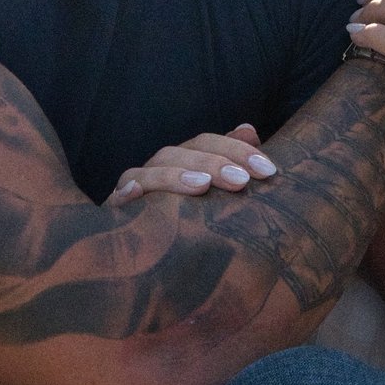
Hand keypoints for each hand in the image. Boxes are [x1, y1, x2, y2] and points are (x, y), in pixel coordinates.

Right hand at [107, 124, 278, 203]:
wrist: (142, 255)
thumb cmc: (188, 218)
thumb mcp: (214, 191)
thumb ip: (230, 161)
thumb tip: (249, 129)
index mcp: (184, 160)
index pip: (208, 143)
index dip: (238, 150)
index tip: (268, 170)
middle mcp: (159, 167)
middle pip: (183, 152)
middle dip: (214, 163)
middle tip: (242, 181)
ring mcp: (134, 186)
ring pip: (151, 171)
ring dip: (175, 175)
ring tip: (202, 185)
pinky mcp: (116, 210)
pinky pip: (117, 198)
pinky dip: (125, 192)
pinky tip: (134, 193)